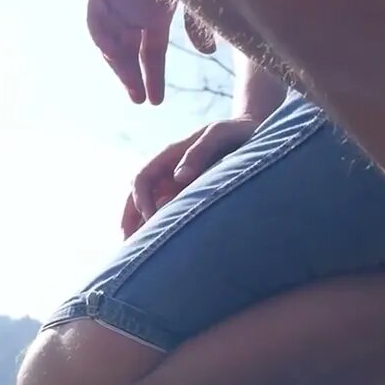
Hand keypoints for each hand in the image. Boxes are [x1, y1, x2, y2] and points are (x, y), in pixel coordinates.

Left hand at [88, 0, 216, 104]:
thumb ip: (198, 21)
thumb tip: (209, 52)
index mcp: (156, 14)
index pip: (152, 53)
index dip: (153, 76)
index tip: (155, 101)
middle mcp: (133, 12)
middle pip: (129, 53)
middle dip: (133, 77)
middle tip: (140, 100)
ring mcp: (115, 1)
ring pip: (111, 42)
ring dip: (118, 64)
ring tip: (130, 83)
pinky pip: (96, 21)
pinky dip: (103, 38)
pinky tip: (114, 54)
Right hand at [121, 117, 259, 237]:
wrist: (256, 132)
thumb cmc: (239, 131)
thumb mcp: (219, 133)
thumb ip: (199, 151)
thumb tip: (178, 177)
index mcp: (169, 156)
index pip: (142, 179)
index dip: (141, 199)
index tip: (152, 219)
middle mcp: (168, 172)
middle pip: (138, 196)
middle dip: (130, 220)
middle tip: (127, 244)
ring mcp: (178, 185)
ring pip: (150, 207)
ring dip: (141, 227)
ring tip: (137, 253)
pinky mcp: (191, 195)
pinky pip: (169, 213)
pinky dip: (161, 228)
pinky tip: (161, 247)